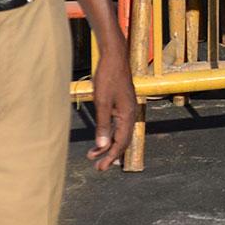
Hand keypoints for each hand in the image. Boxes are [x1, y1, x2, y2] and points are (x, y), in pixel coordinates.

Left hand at [87, 44, 138, 170]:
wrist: (114, 57)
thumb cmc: (108, 77)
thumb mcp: (102, 102)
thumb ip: (103, 124)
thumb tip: (102, 145)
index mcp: (128, 114)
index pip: (121, 142)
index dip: (111, 156)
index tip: (100, 167)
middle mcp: (130, 113)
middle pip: (123, 140)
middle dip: (110, 155)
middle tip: (98, 167)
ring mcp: (127, 108)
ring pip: (120, 133)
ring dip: (108, 145)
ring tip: (94, 154)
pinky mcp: (122, 104)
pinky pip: (118, 124)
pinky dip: (109, 134)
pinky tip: (101, 138)